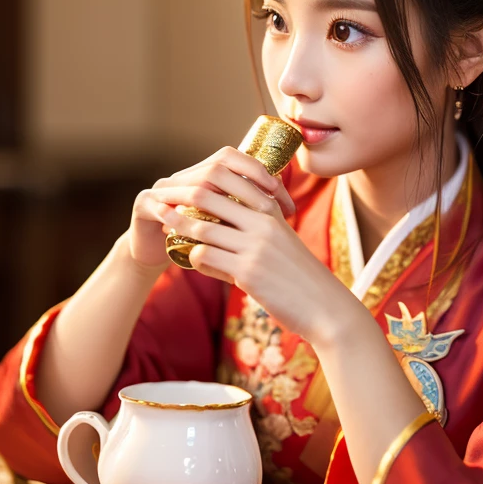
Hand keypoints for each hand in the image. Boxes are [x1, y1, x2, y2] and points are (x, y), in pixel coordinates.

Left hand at [157, 147, 354, 343]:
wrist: (325, 306)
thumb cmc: (299, 274)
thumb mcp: (281, 238)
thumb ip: (257, 222)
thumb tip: (222, 214)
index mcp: (270, 209)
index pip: (227, 177)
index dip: (196, 178)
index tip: (176, 184)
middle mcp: (262, 222)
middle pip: (206, 196)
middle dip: (176, 197)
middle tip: (157, 200)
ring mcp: (255, 246)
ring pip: (201, 228)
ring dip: (177, 227)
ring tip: (162, 227)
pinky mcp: (248, 272)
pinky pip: (205, 257)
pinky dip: (193, 259)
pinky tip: (195, 262)